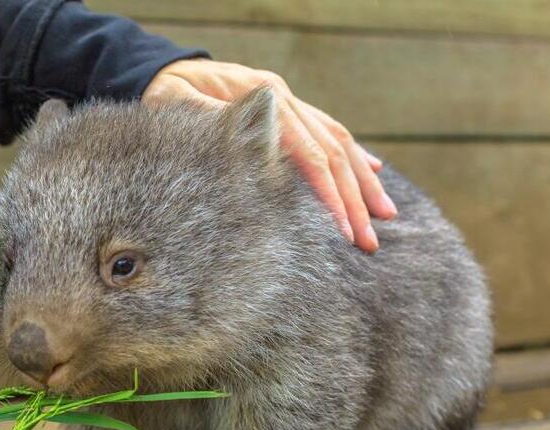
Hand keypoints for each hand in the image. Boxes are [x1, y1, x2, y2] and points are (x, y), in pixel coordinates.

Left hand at [143, 59, 396, 252]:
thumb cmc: (166, 93)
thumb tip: (255, 140)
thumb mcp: (181, 105)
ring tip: (387, 215)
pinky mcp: (284, 108)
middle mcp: (282, 98)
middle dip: (354, 199)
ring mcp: (286, 102)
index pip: (309, 153)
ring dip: (363, 180)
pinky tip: (371, 171)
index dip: (329, 193)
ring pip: (337, 141)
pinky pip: (326, 130)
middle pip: (331, 152)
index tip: (343, 229)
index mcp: (263, 98)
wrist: (162, 69)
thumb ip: (217, 121)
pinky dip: (352, 153)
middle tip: (370, 241)